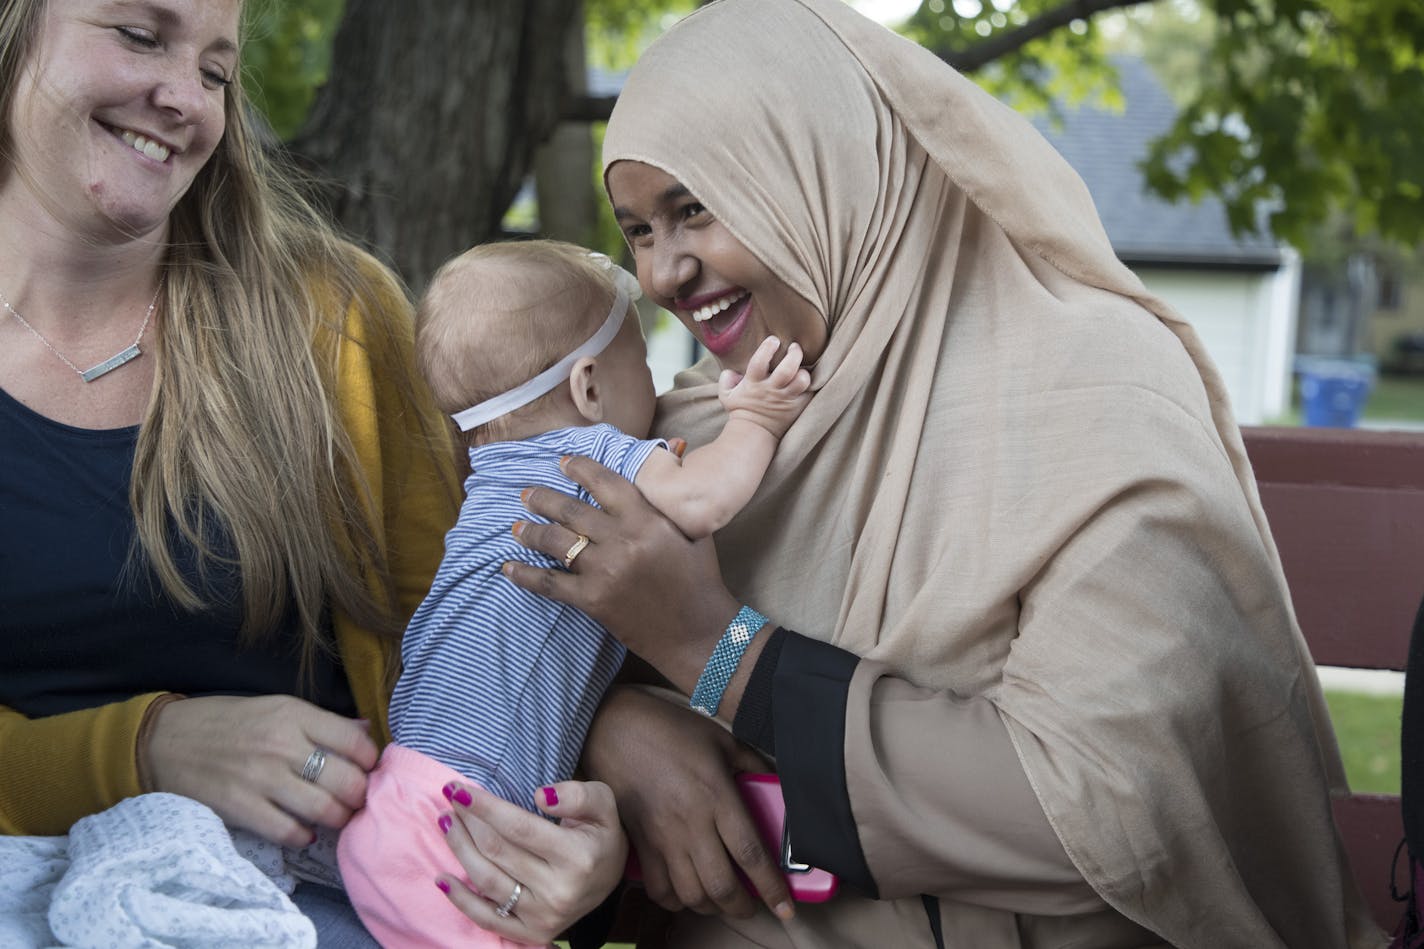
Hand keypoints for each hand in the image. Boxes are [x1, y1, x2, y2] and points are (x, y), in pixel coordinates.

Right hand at [143, 695, 376, 846]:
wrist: (161, 742)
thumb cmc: (224, 722)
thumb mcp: (274, 707)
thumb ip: (320, 722)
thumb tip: (365, 731)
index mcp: (292, 714)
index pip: (354, 742)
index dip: (371, 761)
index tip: (369, 769)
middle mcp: (281, 745)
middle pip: (345, 779)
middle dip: (360, 795)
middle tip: (359, 799)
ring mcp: (260, 779)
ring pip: (323, 809)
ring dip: (339, 818)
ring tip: (338, 817)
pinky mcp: (240, 808)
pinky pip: (288, 831)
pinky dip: (304, 836)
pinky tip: (306, 831)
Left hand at [436, 779, 627, 944]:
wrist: (609, 879)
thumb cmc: (600, 833)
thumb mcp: (603, 804)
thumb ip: (578, 794)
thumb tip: (541, 796)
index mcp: (578, 858)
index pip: (519, 827)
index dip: (485, 806)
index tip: (460, 788)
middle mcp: (559, 892)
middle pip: (497, 851)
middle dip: (468, 820)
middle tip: (450, 796)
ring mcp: (543, 917)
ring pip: (486, 880)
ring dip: (458, 848)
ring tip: (445, 821)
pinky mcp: (530, 933)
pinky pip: (487, 919)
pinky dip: (460, 900)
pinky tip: (441, 878)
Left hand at [505, 455, 740, 690]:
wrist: (700, 633)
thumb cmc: (701, 580)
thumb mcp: (696, 531)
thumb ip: (675, 496)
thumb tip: (672, 449)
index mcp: (647, 519)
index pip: (605, 483)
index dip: (580, 469)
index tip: (562, 463)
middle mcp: (622, 541)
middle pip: (572, 511)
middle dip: (544, 499)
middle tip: (527, 493)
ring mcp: (605, 571)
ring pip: (557, 543)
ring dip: (531, 532)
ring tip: (516, 526)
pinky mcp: (593, 601)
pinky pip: (550, 583)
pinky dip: (525, 575)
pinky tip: (508, 568)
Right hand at [583, 687, 793, 920]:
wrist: (614, 728)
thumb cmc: (670, 729)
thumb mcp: (721, 739)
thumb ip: (752, 764)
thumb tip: (774, 784)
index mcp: (717, 796)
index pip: (751, 854)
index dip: (772, 887)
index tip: (786, 909)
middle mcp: (691, 823)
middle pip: (721, 885)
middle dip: (742, 907)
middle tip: (752, 906)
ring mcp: (662, 837)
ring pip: (690, 895)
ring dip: (711, 907)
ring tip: (722, 901)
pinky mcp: (639, 843)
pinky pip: (658, 888)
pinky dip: (676, 901)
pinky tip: (687, 893)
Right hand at [718, 336, 811, 438]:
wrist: (753, 433)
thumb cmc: (740, 411)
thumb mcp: (726, 394)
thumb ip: (726, 379)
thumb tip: (731, 370)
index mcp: (753, 383)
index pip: (760, 361)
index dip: (768, 347)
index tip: (774, 340)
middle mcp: (771, 390)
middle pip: (787, 369)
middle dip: (794, 354)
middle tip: (794, 347)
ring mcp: (785, 399)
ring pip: (801, 381)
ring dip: (804, 372)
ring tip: (801, 368)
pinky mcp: (796, 407)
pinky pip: (808, 393)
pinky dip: (809, 385)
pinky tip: (804, 380)